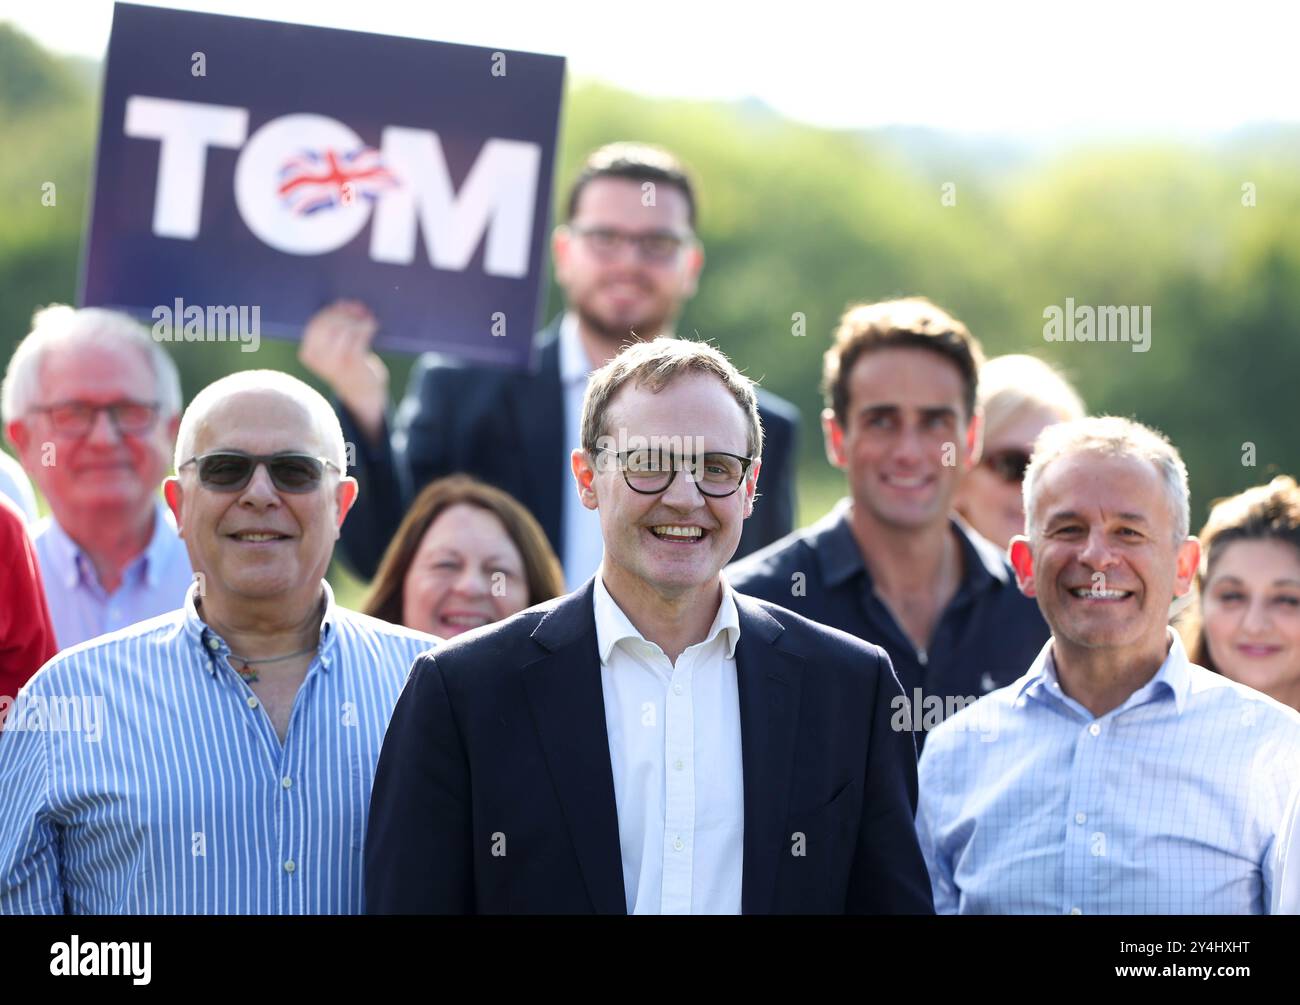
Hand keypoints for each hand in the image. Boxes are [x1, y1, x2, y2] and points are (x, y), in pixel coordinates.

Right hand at [298, 300, 388, 444]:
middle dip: (345, 312)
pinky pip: (359, 335)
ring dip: (358, 319)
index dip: (331, 310)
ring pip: (345, 328)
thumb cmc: (347, 364)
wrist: (362, 392)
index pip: (315, 323)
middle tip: (359, 308)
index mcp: (308, 353)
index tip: (345, 305)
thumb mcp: (331, 348)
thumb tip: (343, 303)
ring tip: (367, 317)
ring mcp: (334, 362)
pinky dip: (367, 326)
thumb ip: (332, 327)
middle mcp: (317, 358)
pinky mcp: (352, 363)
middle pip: (329, 323)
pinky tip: (373, 325)